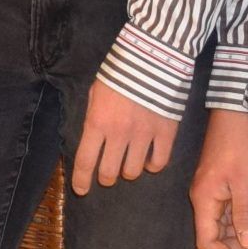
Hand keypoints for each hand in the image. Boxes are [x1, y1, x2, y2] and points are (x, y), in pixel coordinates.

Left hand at [72, 79, 178, 195]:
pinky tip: (148, 161)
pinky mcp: (166, 134)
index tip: (81, 190)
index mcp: (97, 123)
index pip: (85, 161)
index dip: (81, 179)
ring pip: (133, 171)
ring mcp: (144, 136)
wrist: (152, 58)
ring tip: (127, 163)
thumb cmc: (118, 72)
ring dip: (128, 171)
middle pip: (109, 172)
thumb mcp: (95, 92)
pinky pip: (159, 162)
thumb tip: (94, 137)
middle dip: (105, 177)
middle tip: (107, 174)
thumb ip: (94, 117)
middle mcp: (119, 134)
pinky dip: (152, 166)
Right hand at [189, 110, 247, 248]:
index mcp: (203, 200)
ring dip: (245, 234)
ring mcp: (211, 193)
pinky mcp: (221, 186)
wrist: (234, 117)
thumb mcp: (245, 183)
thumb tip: (245, 245)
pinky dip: (245, 221)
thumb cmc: (238, 147)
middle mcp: (203, 199)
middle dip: (241, 247)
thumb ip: (244, 214)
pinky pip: (230, 212)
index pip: (208, 241)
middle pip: (217, 235)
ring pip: (225, 225)